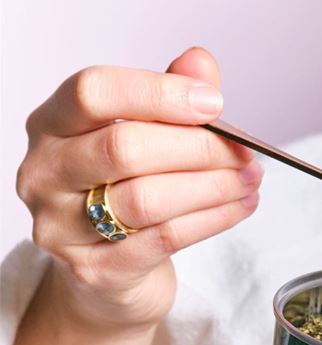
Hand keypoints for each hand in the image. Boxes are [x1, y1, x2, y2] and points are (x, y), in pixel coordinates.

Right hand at [16, 47, 261, 331]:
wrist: (108, 276)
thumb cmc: (123, 198)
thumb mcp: (141, 142)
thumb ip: (165, 103)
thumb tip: (201, 65)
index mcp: (52, 125)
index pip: (94, 92)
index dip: (158, 94)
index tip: (214, 104)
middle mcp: (46, 173)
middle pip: (125, 148)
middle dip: (199, 148)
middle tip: (244, 153)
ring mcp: (62, 226)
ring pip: (147, 199)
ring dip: (212, 187)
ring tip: (249, 180)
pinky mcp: (96, 270)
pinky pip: (165, 239)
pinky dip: (212, 220)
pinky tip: (241, 207)